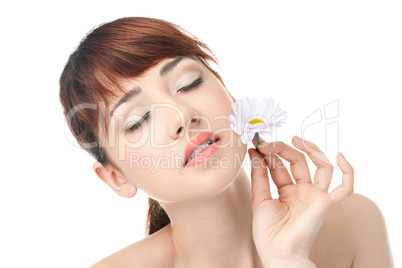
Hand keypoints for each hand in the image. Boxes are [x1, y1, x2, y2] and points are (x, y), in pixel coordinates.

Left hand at [249, 136, 353, 266]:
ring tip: (294, 139)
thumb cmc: (268, 232)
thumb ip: (259, 176)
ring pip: (320, 166)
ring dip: (309, 149)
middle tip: (268, 143)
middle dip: (283, 148)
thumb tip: (254, 151)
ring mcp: (315, 195)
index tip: (257, 143)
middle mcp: (303, 191)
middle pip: (298, 161)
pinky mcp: (326, 202)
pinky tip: (339, 155)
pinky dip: (348, 171)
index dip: (270, 153)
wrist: (277, 252)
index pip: (281, 165)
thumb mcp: (259, 198)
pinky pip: (345, 187)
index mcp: (287, 191)